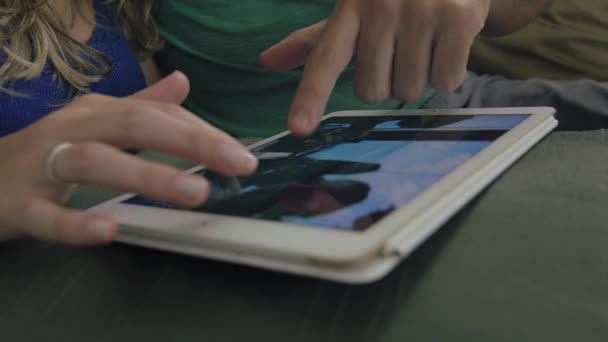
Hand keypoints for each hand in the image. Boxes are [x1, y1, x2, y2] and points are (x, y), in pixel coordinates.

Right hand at [0, 72, 257, 244]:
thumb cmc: (48, 151)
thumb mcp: (97, 123)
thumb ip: (141, 106)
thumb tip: (182, 82)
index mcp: (98, 112)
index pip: (158, 116)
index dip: (201, 133)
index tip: (240, 154)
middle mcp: (74, 129)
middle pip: (135, 126)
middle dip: (190, 143)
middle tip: (236, 162)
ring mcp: (45, 165)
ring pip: (96, 162)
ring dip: (147, 176)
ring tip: (195, 192)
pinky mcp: (21, 205)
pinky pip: (48, 216)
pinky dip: (77, 224)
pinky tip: (109, 230)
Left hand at [260, 0, 490, 134]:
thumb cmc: (395, 0)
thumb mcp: (353, 14)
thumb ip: (314, 42)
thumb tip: (267, 61)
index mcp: (350, 7)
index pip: (325, 58)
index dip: (311, 95)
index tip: (299, 127)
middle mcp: (381, 6)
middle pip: (372, 91)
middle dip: (386, 82)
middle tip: (400, 51)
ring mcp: (421, 11)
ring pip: (409, 90)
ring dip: (418, 77)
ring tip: (425, 43)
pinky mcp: (457, 19)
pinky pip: (444, 81)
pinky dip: (448, 73)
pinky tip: (448, 44)